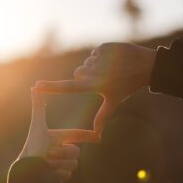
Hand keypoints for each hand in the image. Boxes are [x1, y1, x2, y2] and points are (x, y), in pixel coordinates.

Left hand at [18, 88, 95, 180]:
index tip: (98, 137)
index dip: (88, 135)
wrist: (25, 172)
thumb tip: (34, 86)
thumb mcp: (38, 126)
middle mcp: (61, 151)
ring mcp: (62, 165)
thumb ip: (38, 106)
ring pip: (73, 164)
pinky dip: (58, 174)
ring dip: (58, 164)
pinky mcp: (60, 177)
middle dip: (63, 153)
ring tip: (46, 164)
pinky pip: (68, 175)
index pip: (77, 134)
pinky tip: (49, 174)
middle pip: (75, 152)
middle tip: (49, 154)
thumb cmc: (31, 147)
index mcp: (58, 138)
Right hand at [36, 43, 155, 135]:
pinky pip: (95, 53)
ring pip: (87, 63)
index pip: (68, 87)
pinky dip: (102, 55)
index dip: (51, 88)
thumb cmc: (128, 86)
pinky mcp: (103, 47)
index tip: (37, 86)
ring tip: (111, 68)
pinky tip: (114, 59)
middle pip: (79, 73)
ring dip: (95, 65)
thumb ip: (102, 116)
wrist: (145, 65)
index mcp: (95, 85)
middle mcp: (94, 72)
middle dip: (87, 76)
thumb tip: (97, 136)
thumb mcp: (115, 101)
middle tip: (105, 78)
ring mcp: (98, 58)